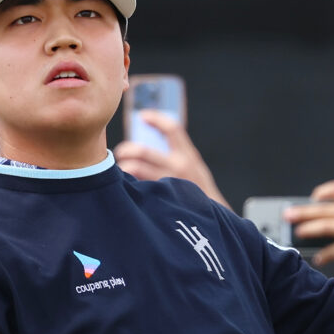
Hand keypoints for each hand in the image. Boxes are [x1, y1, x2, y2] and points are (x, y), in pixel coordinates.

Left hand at [114, 110, 230, 208]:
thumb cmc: (197, 189)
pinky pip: (139, 187)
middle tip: (121, 152)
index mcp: (189, 155)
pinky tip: (126, 186)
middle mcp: (179, 167)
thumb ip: (176, 154)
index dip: (156, 119)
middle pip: (144, 151)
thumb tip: (148, 139)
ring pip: (137, 169)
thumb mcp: (194, 167)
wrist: (211, 218)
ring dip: (125, 167)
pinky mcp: (160, 198)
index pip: (172, 129)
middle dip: (128, 149)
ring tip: (122, 168)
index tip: (143, 115)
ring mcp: (169, 183)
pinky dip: (129, 183)